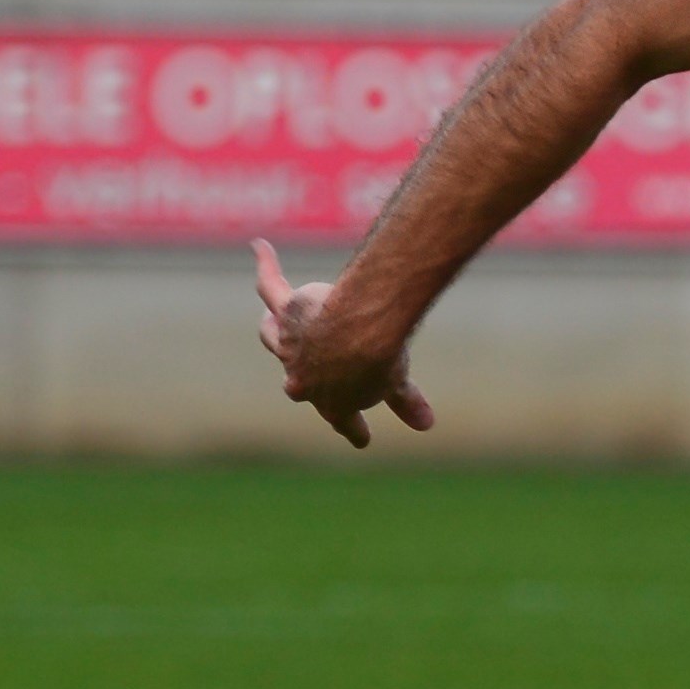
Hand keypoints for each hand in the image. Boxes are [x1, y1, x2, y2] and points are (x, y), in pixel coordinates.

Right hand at [254, 234, 436, 448]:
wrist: (359, 332)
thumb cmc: (379, 359)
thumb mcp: (395, 381)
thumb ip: (407, 401)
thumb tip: (426, 426)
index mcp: (331, 404)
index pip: (342, 420)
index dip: (353, 429)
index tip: (364, 441)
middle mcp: (300, 379)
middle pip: (296, 382)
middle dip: (302, 380)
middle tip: (303, 383)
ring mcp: (288, 345)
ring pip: (271, 336)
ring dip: (271, 329)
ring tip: (270, 316)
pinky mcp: (286, 312)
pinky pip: (269, 286)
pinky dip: (267, 266)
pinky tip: (263, 248)